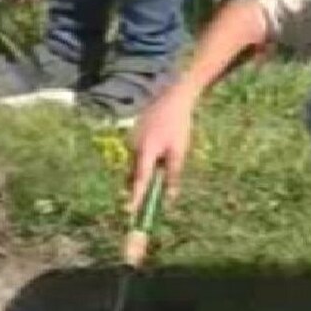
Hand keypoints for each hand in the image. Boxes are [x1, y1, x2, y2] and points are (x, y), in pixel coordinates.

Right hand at [128, 83, 195, 213]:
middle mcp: (133, 147)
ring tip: (161, 160)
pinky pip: (137, 155)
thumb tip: (169, 198)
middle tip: (140, 204)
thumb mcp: (179, 152)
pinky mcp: (132, 136)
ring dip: (144, 173)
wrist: (173, 98)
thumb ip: (173, 175)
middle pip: (135, 175)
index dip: (135, 197)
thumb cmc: (179, 126)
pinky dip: (145, 161)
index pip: (139, 180)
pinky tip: (158, 150)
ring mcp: (131, 140)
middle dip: (139, 188)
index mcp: (146, 151)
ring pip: (136, 165)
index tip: (130, 212)